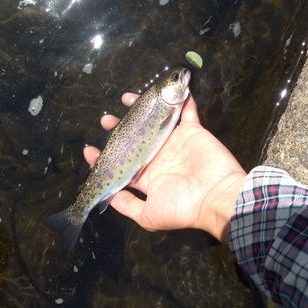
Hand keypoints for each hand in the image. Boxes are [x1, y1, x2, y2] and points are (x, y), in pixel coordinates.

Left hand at [83, 93, 245, 243]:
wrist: (216, 197)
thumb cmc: (182, 207)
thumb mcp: (148, 216)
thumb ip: (127, 205)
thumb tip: (108, 198)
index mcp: (149, 176)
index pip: (123, 163)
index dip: (105, 157)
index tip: (91, 150)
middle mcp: (160, 157)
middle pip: (136, 138)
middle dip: (119, 128)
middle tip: (106, 120)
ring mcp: (175, 142)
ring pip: (155, 120)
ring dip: (142, 109)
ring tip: (125, 99)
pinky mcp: (191, 131)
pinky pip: (186, 112)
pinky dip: (180, 101)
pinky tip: (166, 90)